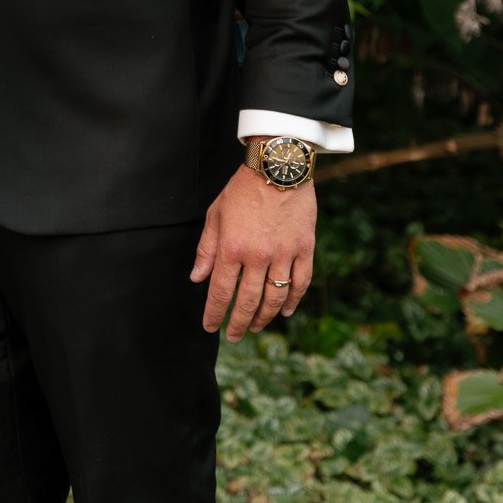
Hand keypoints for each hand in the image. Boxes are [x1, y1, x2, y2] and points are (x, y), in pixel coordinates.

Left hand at [190, 164, 315, 339]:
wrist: (277, 166)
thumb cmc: (242, 189)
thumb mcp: (215, 214)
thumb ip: (206, 249)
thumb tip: (197, 278)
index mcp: (232, 247)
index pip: (221, 291)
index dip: (214, 313)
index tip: (210, 327)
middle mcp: (257, 255)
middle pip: (248, 300)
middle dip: (238, 323)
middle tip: (234, 336)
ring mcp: (284, 253)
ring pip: (275, 297)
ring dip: (264, 317)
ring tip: (255, 326)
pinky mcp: (304, 248)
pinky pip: (300, 283)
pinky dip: (293, 301)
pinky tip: (286, 311)